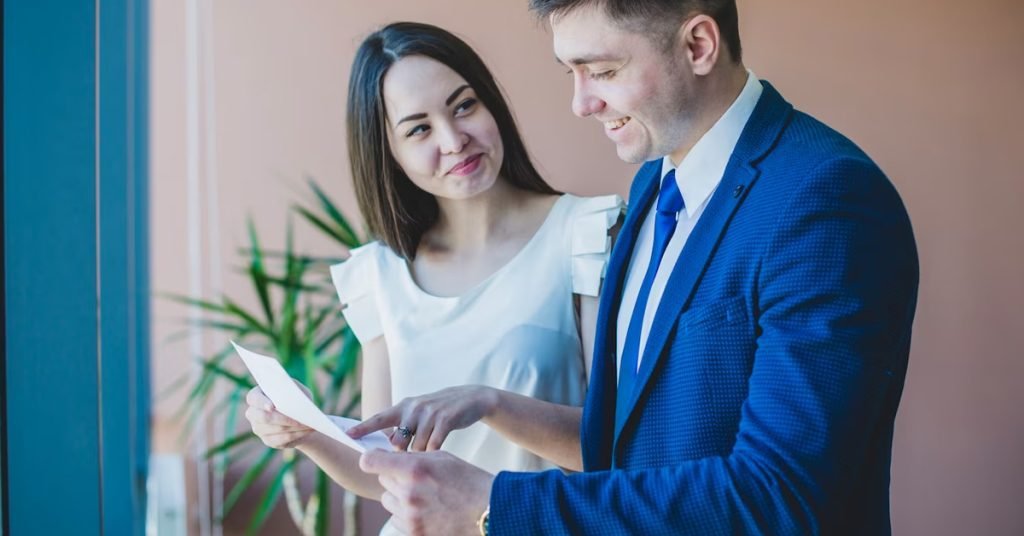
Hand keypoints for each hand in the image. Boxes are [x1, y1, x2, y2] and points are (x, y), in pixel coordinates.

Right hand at [244, 384, 313, 448]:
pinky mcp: (268, 440)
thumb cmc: (296, 399)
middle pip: (264, 417)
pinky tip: (308, 430)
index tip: (272, 406)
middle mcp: (252, 413)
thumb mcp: (297, 390)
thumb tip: (294, 400)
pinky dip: (298, 434)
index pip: (253, 398)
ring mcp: (258, 428)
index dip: (262, 402)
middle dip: (283, 418)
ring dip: (295, 426)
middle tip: (300, 419)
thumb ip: (293, 390)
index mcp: (256, 396)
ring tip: (310, 423)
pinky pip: (282, 439)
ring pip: (276, 429)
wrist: (300, 417)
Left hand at [348, 385, 497, 451]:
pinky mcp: (446, 419)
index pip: (379, 418)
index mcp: (403, 407)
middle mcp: (413, 407)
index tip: (347, 435)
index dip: (363, 428)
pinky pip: (435, 445)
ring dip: (423, 455)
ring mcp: (430, 412)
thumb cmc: (439, 412)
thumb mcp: (417, 414)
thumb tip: (387, 450)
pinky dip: (436, 452)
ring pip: (418, 447)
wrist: (471, 399)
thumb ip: (402, 428)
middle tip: (413, 457)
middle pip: (399, 442)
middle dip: (403, 455)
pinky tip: (440, 449)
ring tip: (432, 449)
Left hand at [360, 449, 493, 535]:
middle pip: (382, 480)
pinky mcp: (414, 532)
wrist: (489, 511)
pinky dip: (405, 513)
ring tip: (423, 494)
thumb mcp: (442, 458)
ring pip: (387, 500)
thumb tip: (389, 456)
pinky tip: (425, 509)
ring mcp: (410, 515)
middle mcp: (408, 492)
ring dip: (399, 495)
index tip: (376, 459)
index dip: (371, 459)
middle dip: (394, 476)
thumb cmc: (468, 480)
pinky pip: (396, 518)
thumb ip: (413, 457)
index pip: (370, 462)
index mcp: (414, 468)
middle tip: (415, 477)